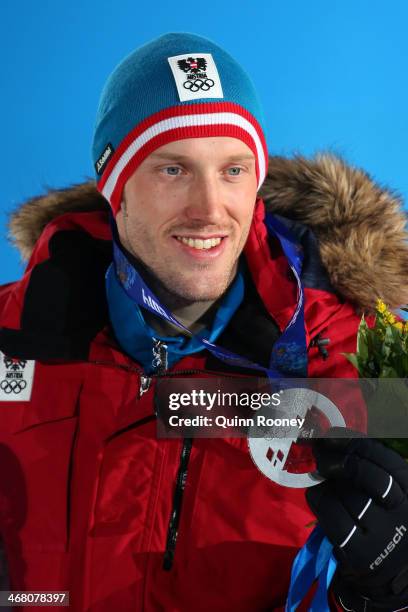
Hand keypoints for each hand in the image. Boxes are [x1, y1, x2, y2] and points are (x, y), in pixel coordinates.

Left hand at [306, 431, 407, 610]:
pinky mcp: (361, 552)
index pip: (382, 457)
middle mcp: (402, 510)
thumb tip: (329, 438)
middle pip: (366, 474)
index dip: (353, 442)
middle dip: (338, 461)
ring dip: (328, 484)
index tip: (330, 435)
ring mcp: (383, 533)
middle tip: (321, 457)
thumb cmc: (383, 516)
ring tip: (325, 484)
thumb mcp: (387, 488)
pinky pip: (333, 517)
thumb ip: (366, 463)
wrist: (391, 568)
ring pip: (346, 495)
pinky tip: (319, 499)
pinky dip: (320, 501)